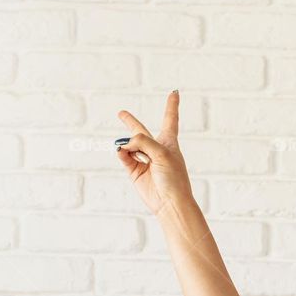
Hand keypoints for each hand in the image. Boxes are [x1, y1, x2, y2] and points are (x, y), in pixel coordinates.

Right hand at [115, 90, 194, 218]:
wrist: (170, 203)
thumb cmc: (173, 178)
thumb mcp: (162, 153)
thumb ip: (142, 142)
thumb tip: (124, 144)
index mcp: (169, 142)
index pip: (170, 119)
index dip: (171, 105)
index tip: (174, 92)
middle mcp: (156, 149)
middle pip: (141, 131)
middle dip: (130, 122)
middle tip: (121, 113)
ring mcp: (144, 160)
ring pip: (129, 144)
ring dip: (127, 143)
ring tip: (127, 148)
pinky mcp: (134, 171)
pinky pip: (124, 156)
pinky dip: (122, 153)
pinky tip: (122, 152)